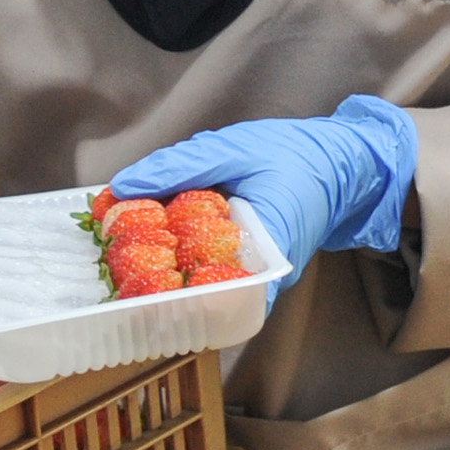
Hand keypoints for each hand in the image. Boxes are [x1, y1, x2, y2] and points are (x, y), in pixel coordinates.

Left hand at [109, 96, 417, 300]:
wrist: (337, 161)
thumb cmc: (292, 153)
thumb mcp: (233, 149)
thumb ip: (178, 167)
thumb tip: (123, 186)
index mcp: (268, 247)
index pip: (217, 294)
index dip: (171, 300)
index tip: (130, 291)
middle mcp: (266, 276)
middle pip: (205, 299)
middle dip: (159, 291)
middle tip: (112, 276)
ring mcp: (260, 278)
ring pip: (206, 291)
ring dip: (166, 278)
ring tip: (122, 263)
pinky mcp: (251, 271)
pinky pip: (213, 277)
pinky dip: (182, 265)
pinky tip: (151, 249)